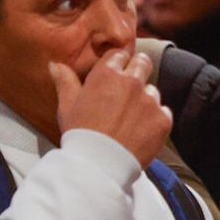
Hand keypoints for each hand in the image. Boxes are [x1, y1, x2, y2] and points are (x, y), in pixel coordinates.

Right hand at [50, 50, 171, 168]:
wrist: (99, 164)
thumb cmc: (80, 134)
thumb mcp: (67, 106)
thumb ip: (65, 81)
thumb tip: (56, 64)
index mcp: (107, 74)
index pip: (119, 55)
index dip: (118, 63)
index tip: (115, 74)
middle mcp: (132, 82)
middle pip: (143, 63)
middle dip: (137, 70)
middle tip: (129, 89)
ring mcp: (150, 100)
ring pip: (152, 91)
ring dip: (145, 99)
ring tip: (131, 119)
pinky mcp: (163, 119)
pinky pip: (164, 112)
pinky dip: (155, 119)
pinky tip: (141, 131)